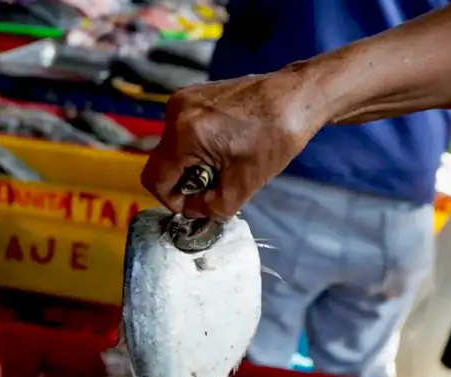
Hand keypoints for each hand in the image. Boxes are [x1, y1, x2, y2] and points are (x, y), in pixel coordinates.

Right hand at [140, 67, 328, 219]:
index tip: (196, 204)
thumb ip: (210, 209)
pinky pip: (184, 130)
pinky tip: (226, 144)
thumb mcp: (243, 187)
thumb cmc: (275, 138)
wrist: (295, 98)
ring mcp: (184, 98)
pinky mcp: (194, 93)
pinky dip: (198, 146)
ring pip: (173, 147)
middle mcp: (176, 111)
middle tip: (217, 183)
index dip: (172, 201)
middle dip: (186, 181)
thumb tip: (193, 209)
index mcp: (184, 134)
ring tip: (225, 162)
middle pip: (164, 163)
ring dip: (193, 163)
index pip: (155, 180)